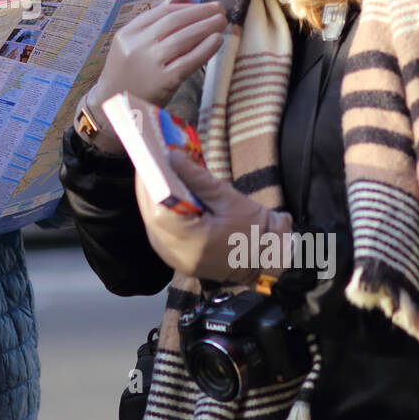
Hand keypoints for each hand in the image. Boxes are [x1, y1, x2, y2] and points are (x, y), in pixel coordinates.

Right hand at [77, 0, 226, 152]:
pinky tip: (217, 40)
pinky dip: (205, 49)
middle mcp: (136, 46)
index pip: (161, 12)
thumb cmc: (127, 74)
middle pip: (174, 22)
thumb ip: (155, 20)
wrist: (114, 108)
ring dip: (206, 27)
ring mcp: (149, 64)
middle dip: (200, 13)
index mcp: (127, 34)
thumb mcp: (132, 44)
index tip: (203, 7)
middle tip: (219, 9)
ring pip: (182, 38)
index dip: (186, 7)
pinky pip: (188, 61)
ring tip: (222, 21)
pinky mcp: (163, 82)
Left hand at [133, 150, 291, 282]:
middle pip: (150, 214)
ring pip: (153, 221)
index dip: (150, 182)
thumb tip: (173, 157)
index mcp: (191, 241)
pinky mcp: (175, 258)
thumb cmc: (256, 231)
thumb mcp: (229, 199)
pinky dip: (162, 210)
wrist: (269, 262)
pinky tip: (167, 191)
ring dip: (154, 196)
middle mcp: (176, 254)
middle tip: (151, 158)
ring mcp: (173, 259)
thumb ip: (198, 178)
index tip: (149, 157)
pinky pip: (161, 230)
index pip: (158, 209)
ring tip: (157, 170)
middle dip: (149, 185)